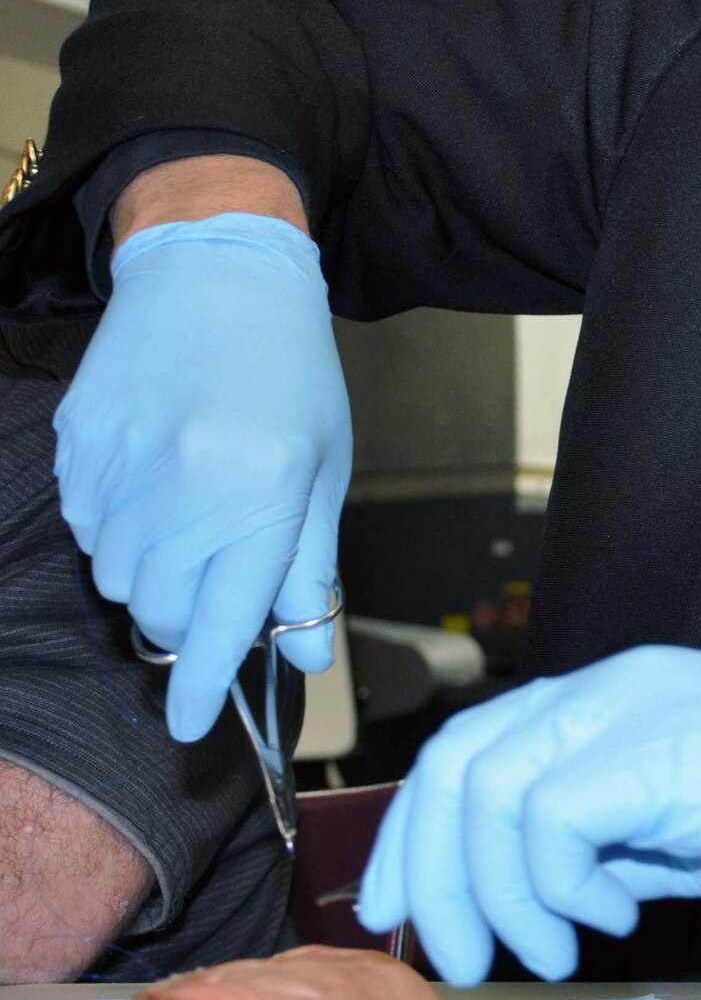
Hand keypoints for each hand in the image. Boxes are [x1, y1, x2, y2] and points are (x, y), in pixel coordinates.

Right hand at [54, 213, 349, 740]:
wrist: (218, 274)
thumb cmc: (290, 374)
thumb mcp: (323, 467)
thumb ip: (308, 564)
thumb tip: (308, 656)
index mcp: (261, 494)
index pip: (225, 620)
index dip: (204, 683)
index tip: (188, 725)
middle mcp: (184, 489)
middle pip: (164, 611)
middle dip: (190, 619)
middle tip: (217, 582)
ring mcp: (120, 468)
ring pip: (120, 577)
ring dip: (154, 572)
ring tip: (191, 515)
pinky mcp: (77, 447)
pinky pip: (88, 529)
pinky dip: (118, 529)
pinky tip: (152, 481)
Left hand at [355, 647, 700, 984]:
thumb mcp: (685, 826)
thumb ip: (607, 838)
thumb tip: (537, 890)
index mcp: (614, 695)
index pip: (472, 747)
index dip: (421, 834)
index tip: (410, 915)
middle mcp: (611, 686)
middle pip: (459, 763)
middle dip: (433, 872)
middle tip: (457, 953)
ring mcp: (635, 708)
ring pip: (491, 793)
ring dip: (499, 895)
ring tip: (549, 953)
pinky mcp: (663, 750)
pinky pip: (552, 819)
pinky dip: (558, 887)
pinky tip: (612, 920)